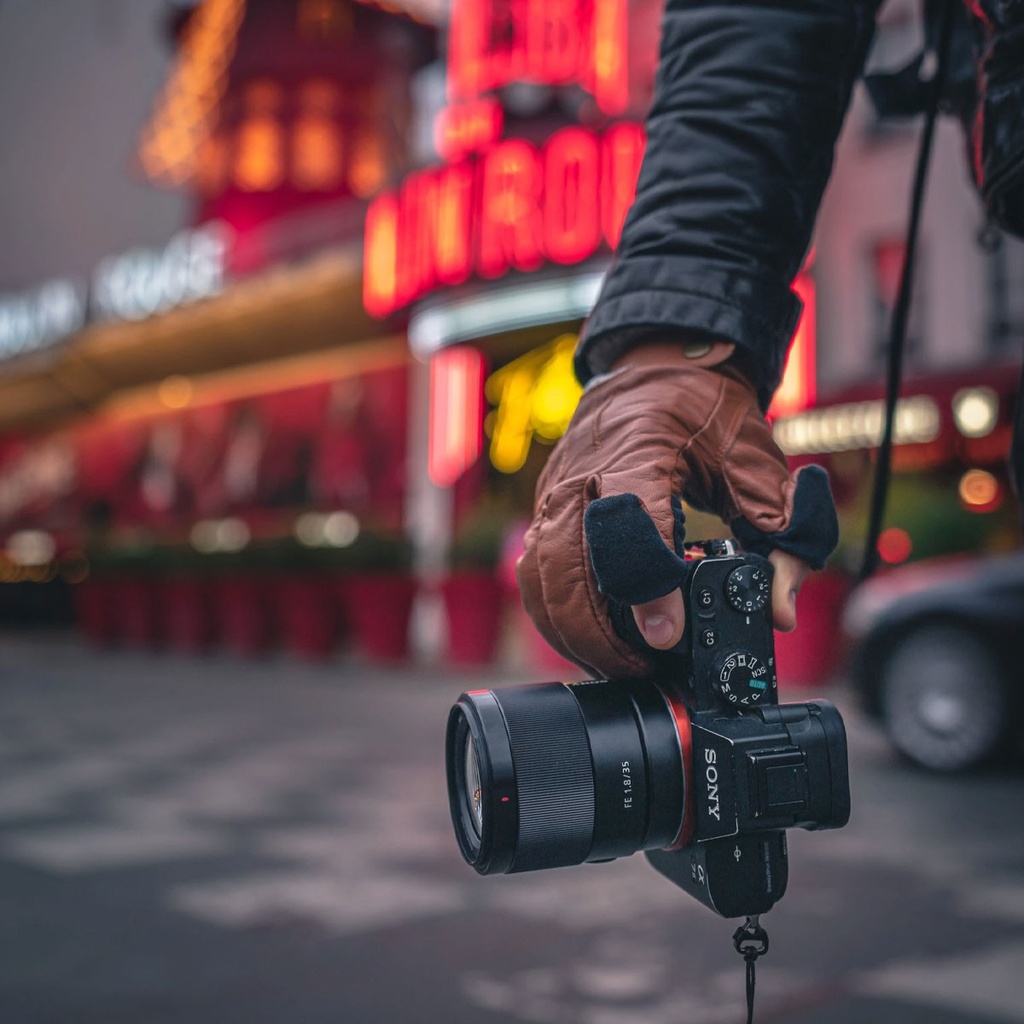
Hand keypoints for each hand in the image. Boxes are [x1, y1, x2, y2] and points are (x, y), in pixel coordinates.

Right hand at [516, 342, 836, 678]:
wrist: (655, 368)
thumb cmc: (704, 411)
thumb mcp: (757, 461)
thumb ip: (782, 531)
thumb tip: (778, 609)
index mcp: (639, 453)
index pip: (630, 528)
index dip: (646, 590)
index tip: (665, 636)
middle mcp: (583, 477)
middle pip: (569, 568)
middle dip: (602, 632)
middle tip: (646, 665)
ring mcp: (555, 495)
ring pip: (541, 578)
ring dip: (573, 631)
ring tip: (620, 661)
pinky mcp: (546, 511)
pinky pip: (534, 573)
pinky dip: (555, 614)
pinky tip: (590, 637)